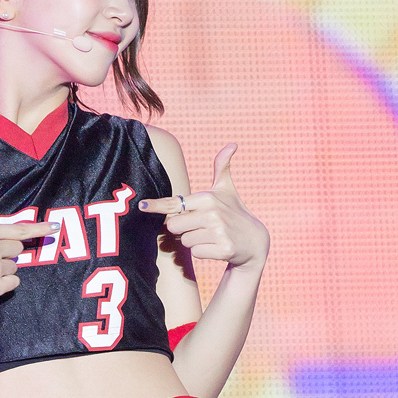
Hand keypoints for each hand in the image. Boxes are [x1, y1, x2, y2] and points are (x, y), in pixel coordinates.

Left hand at [138, 144, 268, 268]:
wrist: (255, 241)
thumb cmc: (235, 212)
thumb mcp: (227, 190)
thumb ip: (222, 167)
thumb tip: (232, 144)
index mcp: (208, 198)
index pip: (175, 203)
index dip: (157, 205)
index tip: (142, 206)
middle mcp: (212, 213)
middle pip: (174, 226)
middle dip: (182, 229)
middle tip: (199, 227)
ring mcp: (218, 232)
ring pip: (185, 241)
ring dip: (194, 241)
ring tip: (210, 236)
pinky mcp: (223, 249)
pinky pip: (196, 253)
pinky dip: (203, 252)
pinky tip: (215, 247)